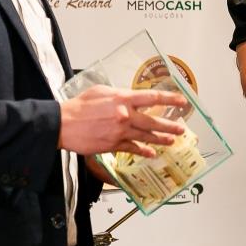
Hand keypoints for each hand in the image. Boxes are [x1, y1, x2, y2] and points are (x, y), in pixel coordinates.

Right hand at [58, 85, 186, 157]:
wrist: (62, 124)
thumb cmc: (79, 106)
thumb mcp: (101, 91)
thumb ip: (119, 95)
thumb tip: (131, 97)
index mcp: (123, 98)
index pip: (153, 97)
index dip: (170, 99)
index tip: (182, 101)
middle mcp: (125, 115)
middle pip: (154, 121)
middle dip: (170, 125)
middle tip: (181, 128)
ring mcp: (120, 132)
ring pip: (146, 136)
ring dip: (161, 139)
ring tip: (171, 141)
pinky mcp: (113, 145)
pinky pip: (133, 148)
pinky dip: (143, 151)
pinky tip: (151, 153)